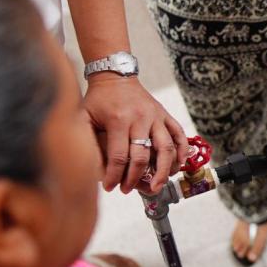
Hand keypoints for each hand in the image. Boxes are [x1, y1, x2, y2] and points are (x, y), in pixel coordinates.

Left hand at [85, 73, 187, 193]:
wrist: (116, 76)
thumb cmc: (98, 99)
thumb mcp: (84, 116)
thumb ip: (85, 138)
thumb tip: (86, 166)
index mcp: (118, 120)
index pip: (119, 156)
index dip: (115, 176)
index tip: (110, 187)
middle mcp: (140, 118)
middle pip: (142, 156)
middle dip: (135, 178)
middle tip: (128, 190)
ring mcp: (156, 116)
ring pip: (165, 148)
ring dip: (163, 170)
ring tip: (158, 186)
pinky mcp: (165, 115)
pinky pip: (179, 134)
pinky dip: (181, 151)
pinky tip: (178, 166)